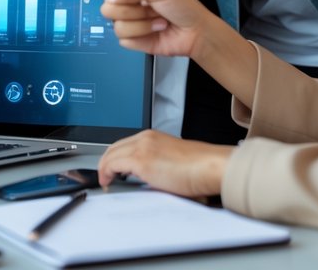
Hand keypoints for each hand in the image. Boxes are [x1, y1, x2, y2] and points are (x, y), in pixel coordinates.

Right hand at [33, 0, 213, 56]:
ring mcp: (123, 19)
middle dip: (132, 8)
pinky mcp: (128, 38)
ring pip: (115, 24)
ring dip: (141, 23)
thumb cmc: (180, 4)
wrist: (193, 32)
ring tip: (157, 19)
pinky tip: (156, 31)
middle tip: (152, 7)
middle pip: (105, 6)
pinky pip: (123, 39)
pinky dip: (142, 36)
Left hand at [98, 130, 231, 196]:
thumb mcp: (173, 161)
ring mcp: (142, 147)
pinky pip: (113, 164)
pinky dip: (106, 173)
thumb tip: (149, 178)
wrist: (213, 166)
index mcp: (153, 137)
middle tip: (105, 176)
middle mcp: (146, 138)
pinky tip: (108, 181)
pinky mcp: (141, 160)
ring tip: (106, 180)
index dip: (114, 157)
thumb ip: (158, 164)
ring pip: (110, 154)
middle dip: (105, 162)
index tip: (112, 169)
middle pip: (114, 147)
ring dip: (104, 168)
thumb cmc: (202, 167)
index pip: (124, 144)